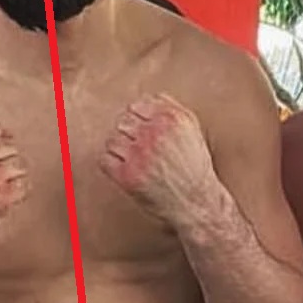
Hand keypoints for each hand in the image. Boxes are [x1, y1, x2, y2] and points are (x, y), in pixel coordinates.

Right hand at [0, 122, 28, 252]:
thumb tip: (2, 135)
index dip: (3, 137)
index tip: (5, 146)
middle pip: (9, 145)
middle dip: (9, 158)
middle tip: (3, 173)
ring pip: (20, 163)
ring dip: (16, 175)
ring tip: (4, 186)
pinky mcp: (1, 195)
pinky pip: (24, 185)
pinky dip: (20, 192)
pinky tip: (7, 199)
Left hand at [100, 92, 219, 225]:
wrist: (198, 204)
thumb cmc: (195, 169)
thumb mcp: (193, 131)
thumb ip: (173, 109)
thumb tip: (151, 98)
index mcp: (171, 118)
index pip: (136, 106)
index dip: (137, 120)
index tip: (143, 133)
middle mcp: (155, 134)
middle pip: (122, 121)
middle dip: (128, 135)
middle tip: (138, 150)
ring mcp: (140, 154)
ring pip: (111, 140)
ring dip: (119, 150)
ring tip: (134, 162)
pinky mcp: (128, 175)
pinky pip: (104, 160)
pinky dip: (111, 166)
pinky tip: (125, 172)